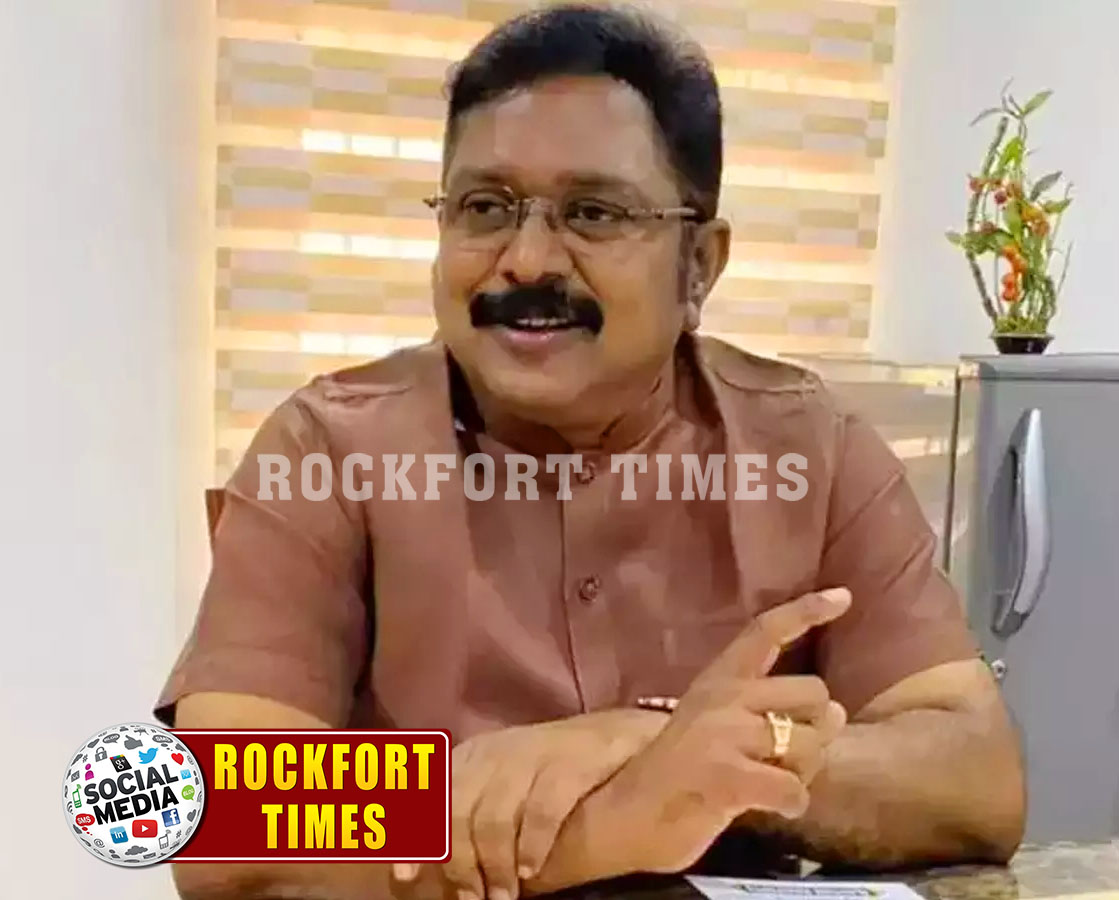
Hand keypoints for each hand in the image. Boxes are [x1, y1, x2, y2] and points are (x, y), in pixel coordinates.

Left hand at [394, 709, 664, 899]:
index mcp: (469, 758)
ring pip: (493, 818)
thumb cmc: (548, 770)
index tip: (405, 876)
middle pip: (456, 814)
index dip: (411, 835)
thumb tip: (427, 865)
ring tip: (503, 898)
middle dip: (459, 865)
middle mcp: (493, 753)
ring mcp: (531, 755)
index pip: (427, 795)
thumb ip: (465, 814)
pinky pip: (540, 811)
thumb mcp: (499, 783)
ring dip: (494, 867)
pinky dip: (530, 846)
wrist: (616, 737)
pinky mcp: (568, 763)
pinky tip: (530, 869)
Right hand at [590, 588, 850, 874]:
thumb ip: (772, 716)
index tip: (843, 596)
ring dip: (802, 772)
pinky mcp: (727, 774)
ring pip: (809, 743)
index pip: (765, 632)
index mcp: (717, 679)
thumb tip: (836, 712)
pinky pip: (794, 789)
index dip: (807, 611)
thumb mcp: (720, 729)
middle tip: (785, 757)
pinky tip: (771, 808)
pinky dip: (792, 804)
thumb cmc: (677, 776)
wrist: (621, 814)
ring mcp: (723, 733)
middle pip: (812, 692)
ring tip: (770, 785)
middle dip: (815, 729)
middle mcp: (722, 696)